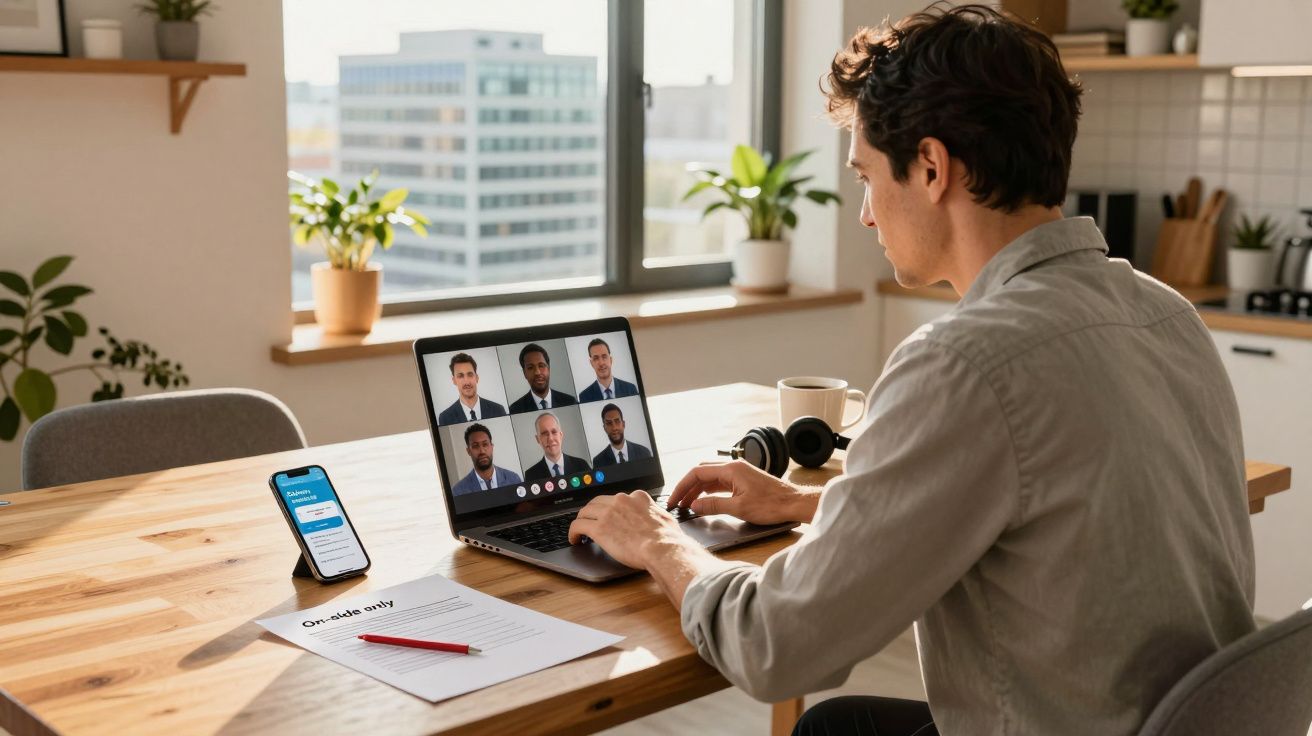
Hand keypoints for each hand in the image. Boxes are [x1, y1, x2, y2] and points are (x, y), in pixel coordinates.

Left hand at [568, 491, 692, 569]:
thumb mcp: (665, 518)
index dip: (610, 508)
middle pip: (597, 502)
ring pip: (585, 512)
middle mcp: (621, 501)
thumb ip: (655, 514)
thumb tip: (656, 518)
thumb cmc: (667, 538)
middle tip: (590, 521)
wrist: (663, 548)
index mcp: (637, 497)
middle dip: (592, 512)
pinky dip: (573, 532)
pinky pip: (578, 526)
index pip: (617, 498)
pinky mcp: (599, 528)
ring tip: (579, 531)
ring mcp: (608, 513)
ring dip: (581, 521)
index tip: (608, 515)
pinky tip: (574, 539)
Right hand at [666, 460, 819, 524]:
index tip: (673, 499)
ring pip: (711, 478)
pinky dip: (709, 491)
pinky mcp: (744, 480)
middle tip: (677, 502)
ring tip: (687, 504)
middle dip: (687, 487)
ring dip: (698, 490)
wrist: (794, 503)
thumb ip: (713, 506)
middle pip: (702, 472)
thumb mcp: (739, 508)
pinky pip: (720, 482)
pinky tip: (704, 500)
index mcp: (731, 469)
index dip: (682, 486)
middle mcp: (734, 467)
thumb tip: (694, 506)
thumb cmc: (772, 505)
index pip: (697, 472)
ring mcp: (739, 473)